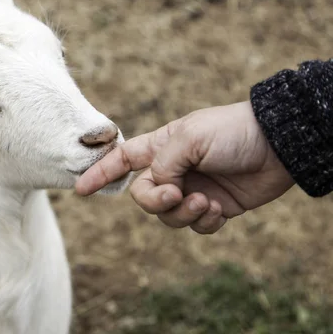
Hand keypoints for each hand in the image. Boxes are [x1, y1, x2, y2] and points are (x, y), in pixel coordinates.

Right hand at [75, 101, 294, 233]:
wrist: (277, 146)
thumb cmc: (231, 132)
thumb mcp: (189, 138)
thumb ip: (162, 164)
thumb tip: (156, 188)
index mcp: (161, 147)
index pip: (122, 160)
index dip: (100, 173)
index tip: (80, 190)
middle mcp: (173, 170)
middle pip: (143, 197)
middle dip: (156, 201)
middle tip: (178, 194)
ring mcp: (192, 190)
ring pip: (168, 216)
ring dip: (184, 213)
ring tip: (207, 201)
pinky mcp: (213, 207)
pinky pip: (195, 226)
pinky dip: (205, 222)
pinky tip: (220, 208)